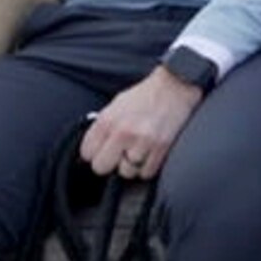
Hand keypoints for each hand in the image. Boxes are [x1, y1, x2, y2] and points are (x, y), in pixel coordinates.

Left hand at [83, 67, 203, 179]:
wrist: (174, 87)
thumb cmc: (146, 95)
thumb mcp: (116, 105)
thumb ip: (103, 126)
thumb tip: (94, 147)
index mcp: (107, 119)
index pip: (86, 153)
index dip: (93, 153)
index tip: (101, 150)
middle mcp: (122, 132)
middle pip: (101, 167)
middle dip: (108, 163)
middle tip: (117, 155)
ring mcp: (142, 142)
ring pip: (125, 172)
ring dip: (130, 165)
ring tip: (136, 152)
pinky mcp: (160, 149)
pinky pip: (146, 173)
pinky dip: (146, 167)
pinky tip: (148, 154)